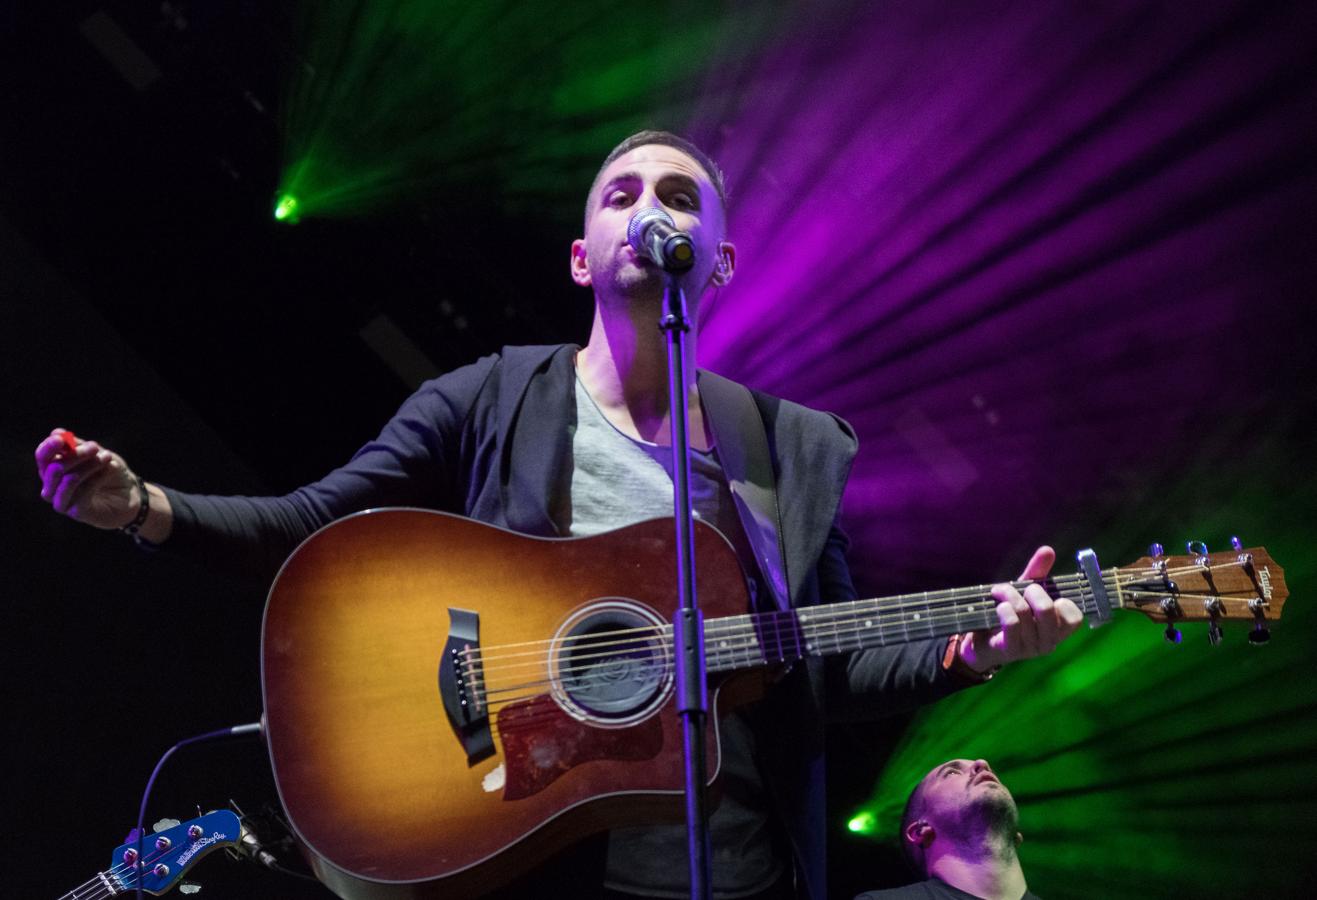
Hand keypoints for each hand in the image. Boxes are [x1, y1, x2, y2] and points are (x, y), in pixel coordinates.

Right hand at [35, 429, 139, 529]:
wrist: (131, 495)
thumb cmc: (110, 472)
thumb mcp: (96, 453)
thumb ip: (77, 445)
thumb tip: (57, 432)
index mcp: (53, 470)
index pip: (42, 458)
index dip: (49, 447)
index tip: (61, 439)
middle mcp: (52, 488)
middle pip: (53, 469)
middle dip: (75, 456)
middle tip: (95, 447)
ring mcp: (63, 502)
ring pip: (68, 480)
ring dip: (89, 466)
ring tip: (107, 457)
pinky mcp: (77, 513)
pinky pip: (83, 493)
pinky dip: (98, 477)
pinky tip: (111, 469)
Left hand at [956, 546, 1083, 673]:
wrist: (980, 642)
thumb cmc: (1008, 616)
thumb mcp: (1023, 593)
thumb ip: (1037, 573)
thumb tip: (1048, 550)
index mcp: (1058, 629)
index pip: (1075, 618)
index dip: (1064, 601)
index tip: (1045, 592)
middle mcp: (1048, 642)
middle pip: (1048, 610)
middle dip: (1032, 591)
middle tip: (1022, 589)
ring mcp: (1030, 648)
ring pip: (1025, 612)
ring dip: (1009, 594)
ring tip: (999, 592)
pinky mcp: (1011, 650)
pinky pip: (1012, 624)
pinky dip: (1003, 609)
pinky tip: (998, 606)